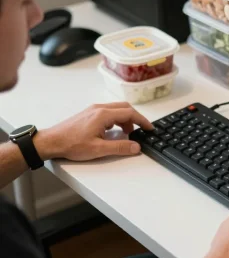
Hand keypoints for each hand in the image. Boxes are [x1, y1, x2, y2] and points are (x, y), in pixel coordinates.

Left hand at [35, 102, 153, 160]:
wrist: (51, 141)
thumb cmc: (71, 144)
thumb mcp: (99, 149)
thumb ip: (120, 147)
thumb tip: (136, 147)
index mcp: (103, 115)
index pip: (130, 113)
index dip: (142, 121)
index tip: (149, 128)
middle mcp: (99, 108)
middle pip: (125, 108)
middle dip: (135, 119)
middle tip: (140, 131)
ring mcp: (93, 110)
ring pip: (117, 109)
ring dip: (125, 119)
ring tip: (126, 134)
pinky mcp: (89, 113)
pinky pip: (109, 112)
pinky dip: (117, 119)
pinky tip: (113, 131)